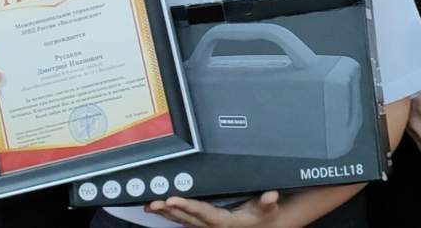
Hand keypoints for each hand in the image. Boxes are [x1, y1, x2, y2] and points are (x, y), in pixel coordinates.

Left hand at [145, 191, 280, 227]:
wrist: (262, 227)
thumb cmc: (263, 218)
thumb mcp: (268, 211)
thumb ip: (268, 204)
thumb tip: (270, 196)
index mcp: (224, 223)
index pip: (202, 212)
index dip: (187, 206)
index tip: (172, 200)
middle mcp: (212, 227)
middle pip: (187, 218)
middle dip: (169, 210)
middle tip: (153, 202)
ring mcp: (206, 227)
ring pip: (182, 220)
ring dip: (165, 213)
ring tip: (150, 205)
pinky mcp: (203, 225)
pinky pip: (184, 221)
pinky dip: (170, 215)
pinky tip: (159, 209)